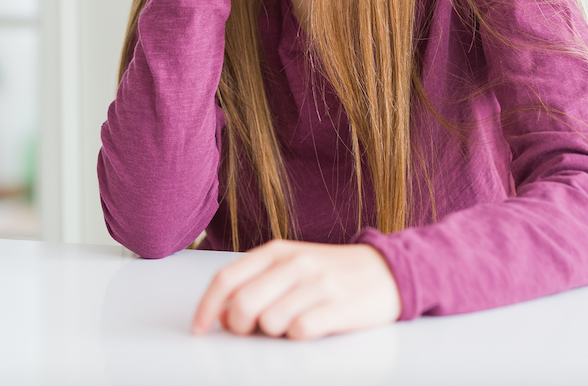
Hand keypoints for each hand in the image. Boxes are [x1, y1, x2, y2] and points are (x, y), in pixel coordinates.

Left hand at [191, 240, 400, 339]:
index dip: (207, 308)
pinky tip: (312, 326)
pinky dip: (300, 336)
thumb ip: (256, 282)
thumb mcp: (291, 266)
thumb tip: (223, 314)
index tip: (200, 329)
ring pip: (270, 323)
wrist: (387, 271)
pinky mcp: (339, 306)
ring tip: (293, 322)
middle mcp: (295, 263)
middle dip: (241, 327)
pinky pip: (300, 332)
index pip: (227, 279)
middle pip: (243, 306)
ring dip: (275, 332)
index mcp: (277, 251)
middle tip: (255, 331)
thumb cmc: (331, 272)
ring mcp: (318, 284)